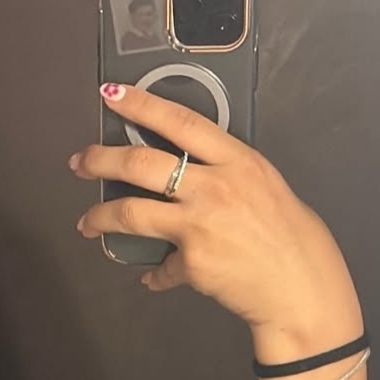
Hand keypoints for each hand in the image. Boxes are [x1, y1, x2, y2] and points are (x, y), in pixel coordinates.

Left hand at [71, 83, 361, 348]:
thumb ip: (222, 172)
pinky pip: (160, 268)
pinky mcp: (191, 263)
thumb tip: (185, 172)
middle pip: (142, 163)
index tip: (111, 95)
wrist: (299, 284)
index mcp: (235, 159)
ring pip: (131, 212)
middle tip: (80, 162)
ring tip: (87, 222)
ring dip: (101, 217)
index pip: (179, 121)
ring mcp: (199, 225)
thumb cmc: (286, 233)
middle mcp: (213, 186)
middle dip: (102, 159)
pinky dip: (155, 275)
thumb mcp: (261, 183)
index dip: (141, 105)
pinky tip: (153, 278)